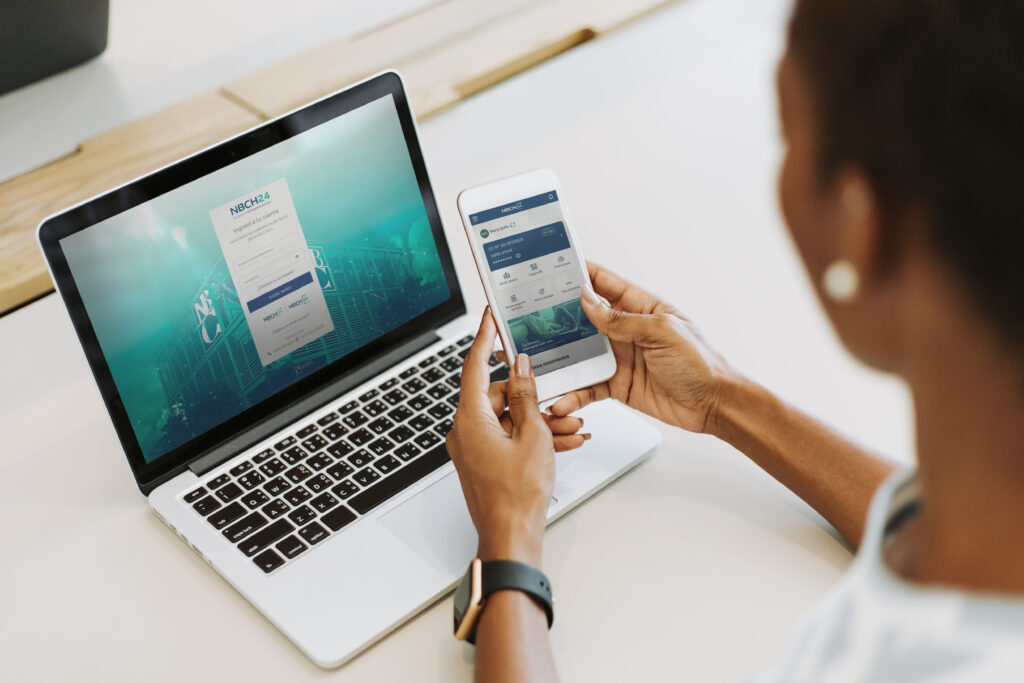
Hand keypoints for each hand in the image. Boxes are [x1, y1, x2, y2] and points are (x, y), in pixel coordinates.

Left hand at [447, 310, 572, 564]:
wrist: (512, 538)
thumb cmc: (518, 495)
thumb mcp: (533, 435)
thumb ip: (527, 395)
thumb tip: (521, 367)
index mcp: (470, 419)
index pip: (475, 365)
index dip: (486, 338)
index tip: (491, 317)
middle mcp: (466, 431)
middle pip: (500, 395)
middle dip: (535, 397)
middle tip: (563, 403)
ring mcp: (474, 448)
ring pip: (510, 419)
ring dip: (541, 421)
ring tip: (571, 428)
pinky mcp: (485, 462)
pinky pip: (510, 439)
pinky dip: (535, 438)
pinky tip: (565, 441)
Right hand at [549, 262, 734, 433]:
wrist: (713, 404)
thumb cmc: (700, 362)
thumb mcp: (661, 332)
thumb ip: (622, 319)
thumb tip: (589, 301)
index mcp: (640, 307)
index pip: (605, 283)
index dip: (580, 274)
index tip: (553, 267)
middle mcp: (626, 330)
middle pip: (584, 318)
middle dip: (559, 318)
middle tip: (532, 316)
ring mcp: (620, 357)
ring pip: (580, 354)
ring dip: (561, 360)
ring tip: (540, 364)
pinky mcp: (617, 385)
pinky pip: (588, 386)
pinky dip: (574, 393)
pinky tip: (563, 399)